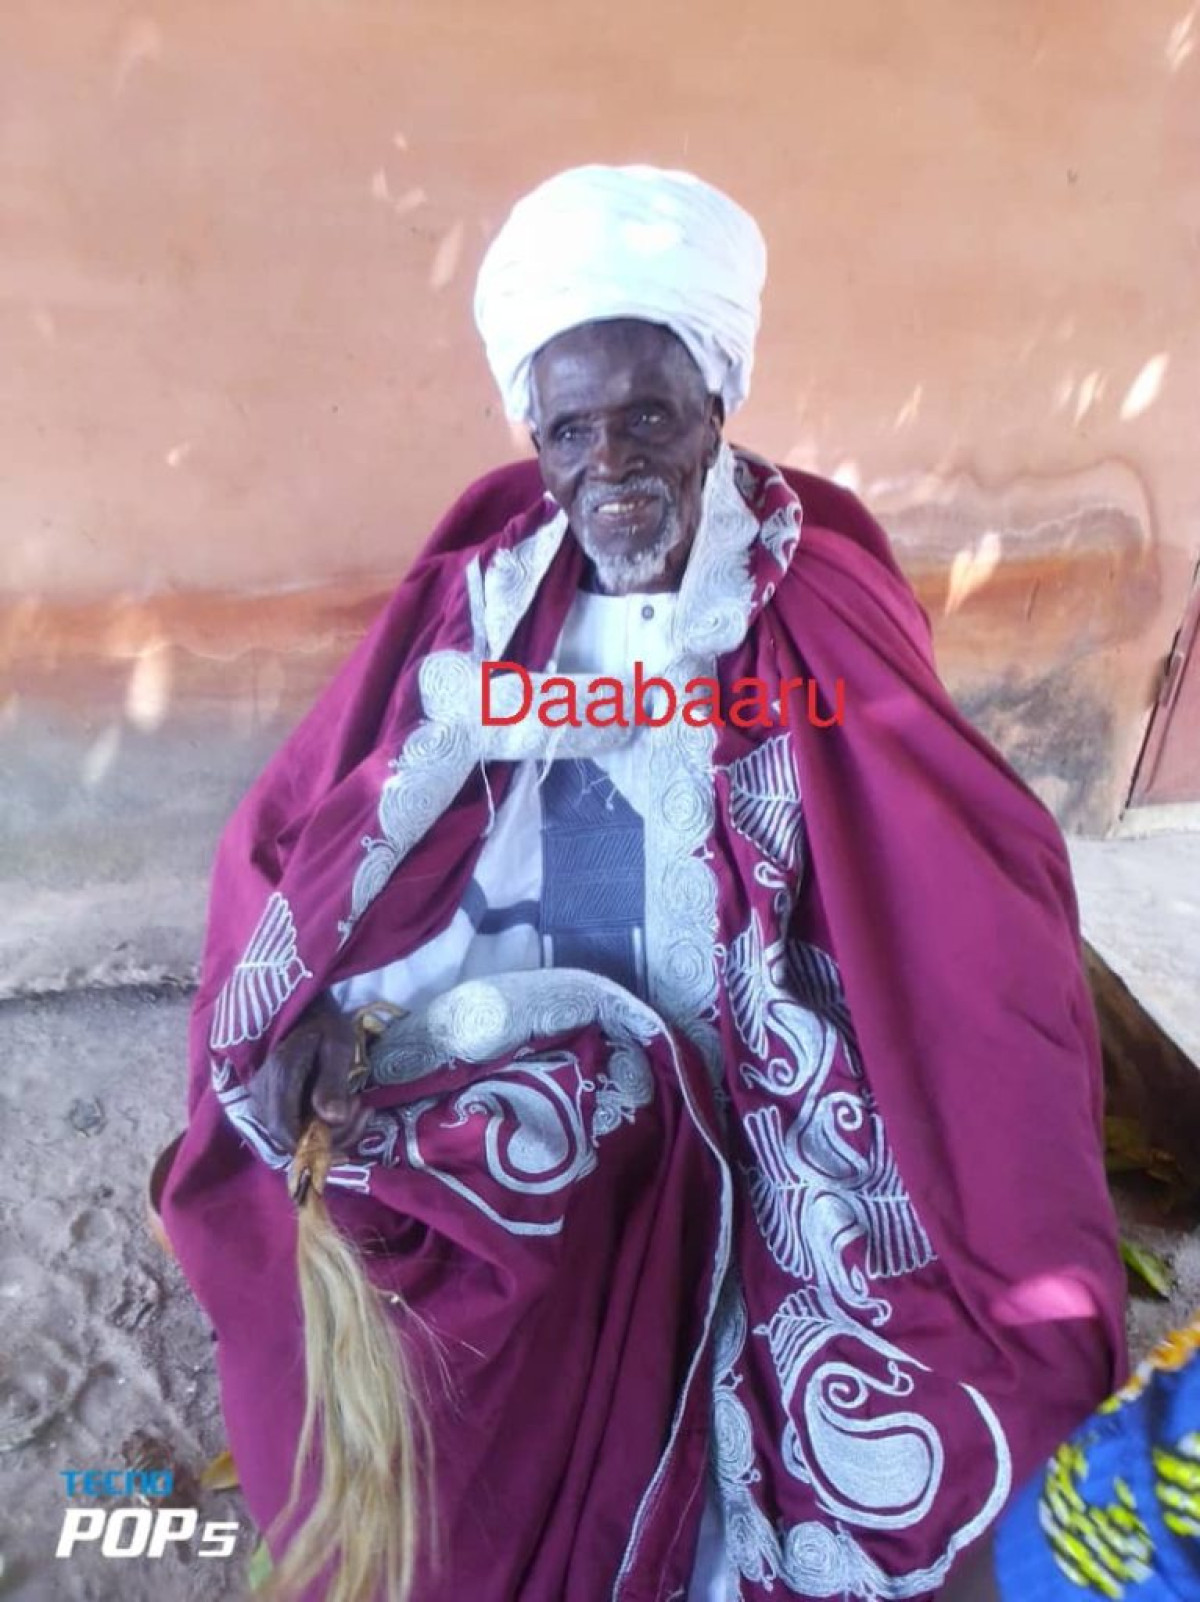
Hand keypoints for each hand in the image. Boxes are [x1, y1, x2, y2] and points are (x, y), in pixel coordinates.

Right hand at [248, 997, 371, 1155]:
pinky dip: (321, 1126)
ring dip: (331, 1132)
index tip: (350, 1140)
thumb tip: (334, 1119)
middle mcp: (262, 1093)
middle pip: (291, 1139)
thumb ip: (333, 1081)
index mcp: (279, 1076)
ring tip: (358, 1105)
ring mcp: (262, 1099)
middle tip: (362, 1109)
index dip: (316, 1148)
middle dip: (332, 1136)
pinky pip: (293, 1126)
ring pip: (292, 1136)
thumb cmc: (323, 1023)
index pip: (286, 1132)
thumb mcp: (337, 1044)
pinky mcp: (269, 1102)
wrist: (303, 1010)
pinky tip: (344, 1107)